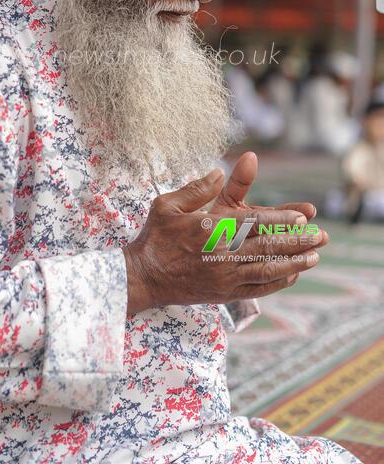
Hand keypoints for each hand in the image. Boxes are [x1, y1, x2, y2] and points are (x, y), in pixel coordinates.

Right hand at [123, 158, 327, 315]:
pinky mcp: (224, 293)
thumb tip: (218, 171)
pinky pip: (257, 289)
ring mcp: (225, 276)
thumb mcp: (167, 205)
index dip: (280, 219)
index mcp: (210, 229)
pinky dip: (277, 282)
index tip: (303, 216)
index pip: (253, 223)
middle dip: (297, 241)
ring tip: (315, 256)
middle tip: (322, 236)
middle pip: (267, 246)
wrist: (144, 277)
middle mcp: (222, 254)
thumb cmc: (155, 237)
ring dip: (294, 263)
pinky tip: (292, 275)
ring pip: (267, 269)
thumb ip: (196, 189)